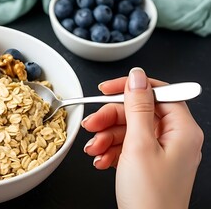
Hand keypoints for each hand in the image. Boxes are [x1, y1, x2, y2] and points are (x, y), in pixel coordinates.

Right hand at [82, 67, 202, 208]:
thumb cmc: (150, 197)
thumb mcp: (139, 145)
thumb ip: (138, 107)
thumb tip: (137, 77)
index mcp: (182, 130)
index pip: (158, 93)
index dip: (130, 88)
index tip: (107, 89)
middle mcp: (174, 138)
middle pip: (138, 112)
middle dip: (110, 119)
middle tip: (91, 125)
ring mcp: (160, 152)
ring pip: (128, 130)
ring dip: (106, 138)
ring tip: (94, 150)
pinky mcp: (147, 163)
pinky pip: (126, 146)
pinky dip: (110, 151)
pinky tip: (101, 160)